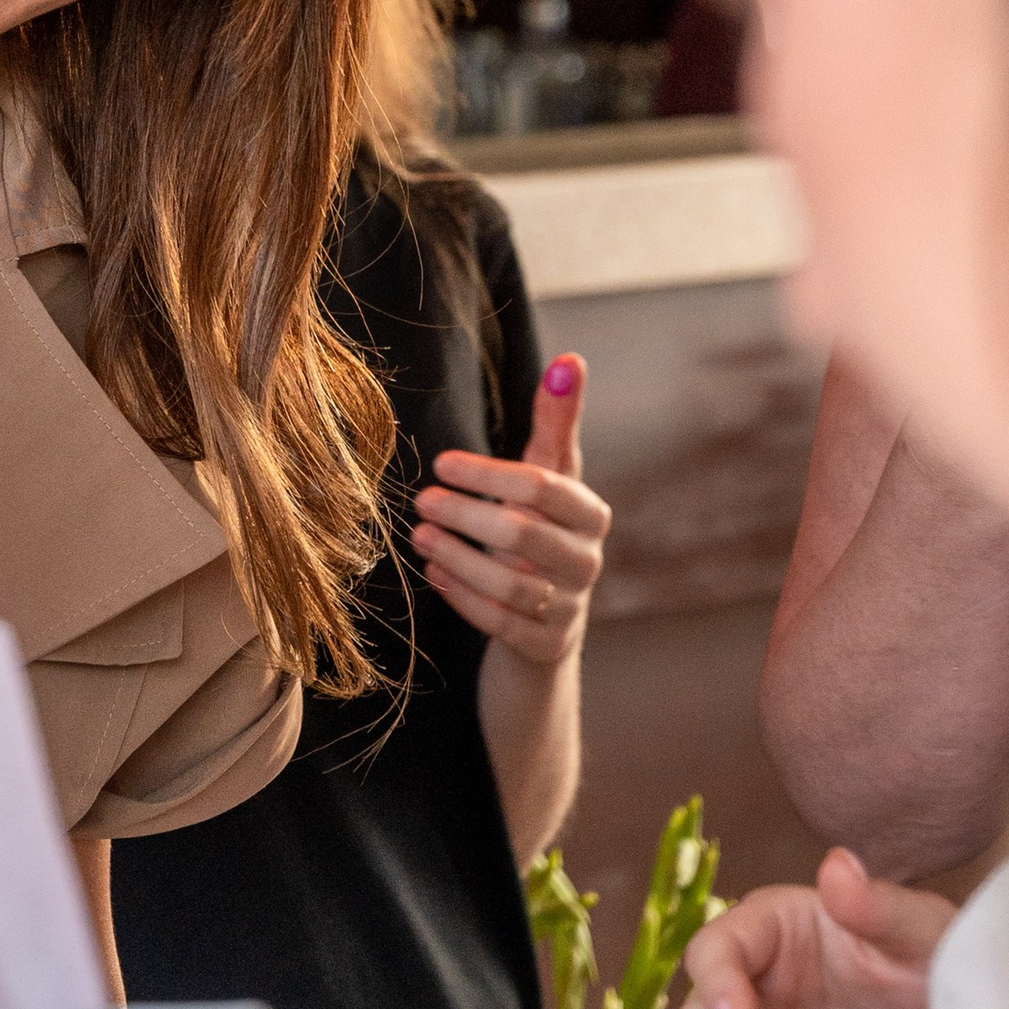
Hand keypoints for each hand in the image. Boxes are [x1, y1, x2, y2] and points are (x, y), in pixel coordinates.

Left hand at [412, 356, 608, 670]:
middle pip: (525, 535)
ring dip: (459, 558)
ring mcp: (571, 610)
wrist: (540, 628)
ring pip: (513, 584)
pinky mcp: (547, 649)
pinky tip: (433, 575)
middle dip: (468, 515)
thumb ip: (555, 424)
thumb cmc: (536, 535)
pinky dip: (465, 598)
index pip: (545, 487)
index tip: (441, 462)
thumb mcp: (546, 480)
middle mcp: (587, 562)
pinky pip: (503, 625)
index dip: (491, 473)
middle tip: (422, 501)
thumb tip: (572, 360)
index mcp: (589, 515)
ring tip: (418, 537)